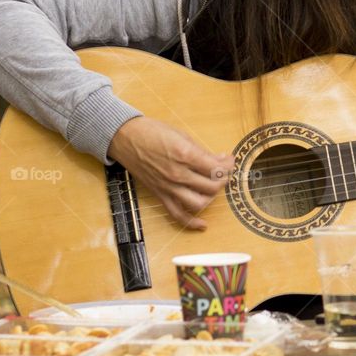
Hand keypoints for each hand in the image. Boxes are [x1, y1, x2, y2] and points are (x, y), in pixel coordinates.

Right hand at [108, 116, 234, 229]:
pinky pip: (177, 214)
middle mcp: (178, 174)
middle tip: (224, 171)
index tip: (230, 160)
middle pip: (212, 186)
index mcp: (186, 155)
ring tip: (213, 187)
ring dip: (212, 197)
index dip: (228, 165)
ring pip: (200, 202)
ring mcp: (169, 186)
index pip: (217, 168)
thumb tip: (221, 159)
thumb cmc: (152, 132)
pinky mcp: (160, 194)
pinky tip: (203, 224)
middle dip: (223, 179)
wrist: (126, 138)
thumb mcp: (182, 135)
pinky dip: (191, 222)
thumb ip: (202, 151)